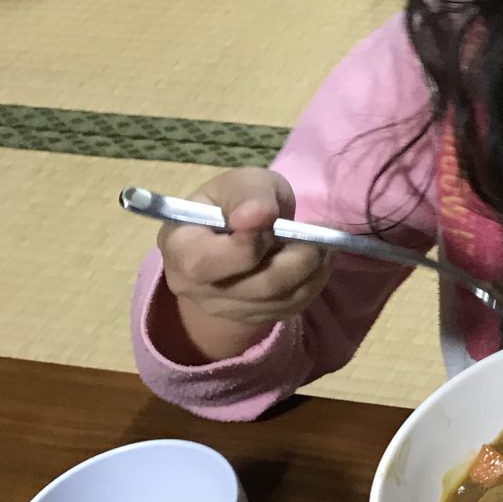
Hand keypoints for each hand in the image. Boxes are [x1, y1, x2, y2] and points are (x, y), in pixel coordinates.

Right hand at [158, 169, 329, 363]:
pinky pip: (293, 306)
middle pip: (258, 285)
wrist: (238, 233)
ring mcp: (225, 309)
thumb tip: (256, 217)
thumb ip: (249, 195)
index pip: (206, 262)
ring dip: (314, 268)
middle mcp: (195, 288)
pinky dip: (314, 280)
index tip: (271, 217)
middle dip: (298, 256)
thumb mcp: (240, 183)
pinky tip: (317, 259)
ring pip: (282, 299)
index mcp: (178, 249)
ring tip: (323, 240)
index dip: (247, 244)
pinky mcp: (254, 318)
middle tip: (322, 229)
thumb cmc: (235, 202)